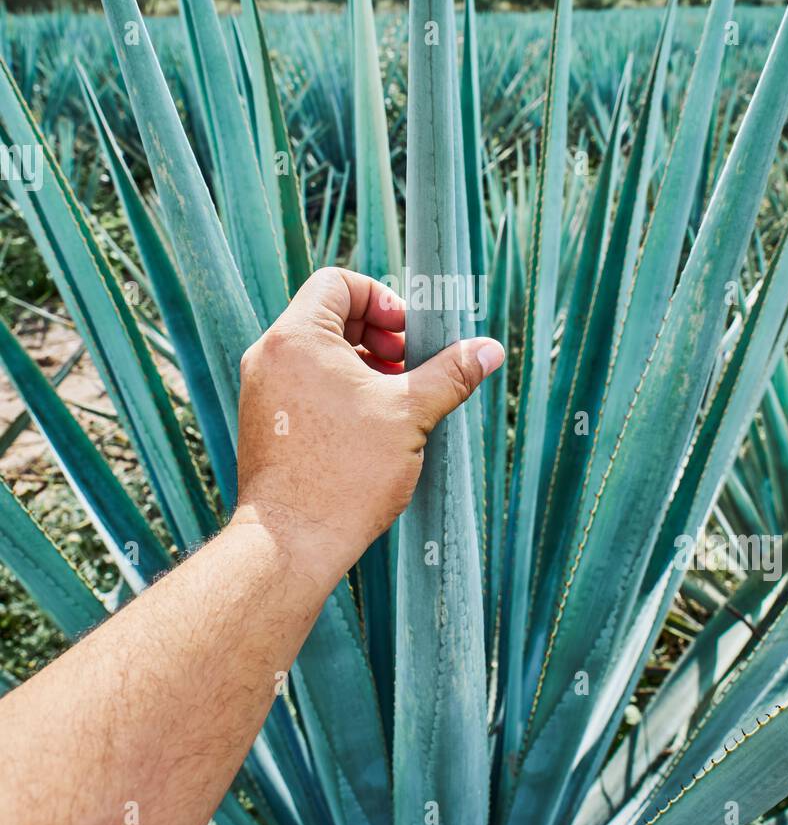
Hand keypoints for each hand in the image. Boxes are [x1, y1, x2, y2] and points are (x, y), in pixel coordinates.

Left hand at [232, 267, 503, 594]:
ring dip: (362, 364)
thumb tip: (489, 349)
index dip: (381, 299)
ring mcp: (261, 390)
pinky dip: (338, 390)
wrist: (291, 542)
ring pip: (317, 353)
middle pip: (328, 316)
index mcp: (297, 338)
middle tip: (410, 367)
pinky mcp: (263, 421)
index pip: (338, 283)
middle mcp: (269, 356)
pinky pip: (304, 384)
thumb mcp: (411, 414)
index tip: (408, 335)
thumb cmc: (346, 474)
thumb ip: (450, 373)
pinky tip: (371, 426)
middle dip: (377, 335)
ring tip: (397, 399)